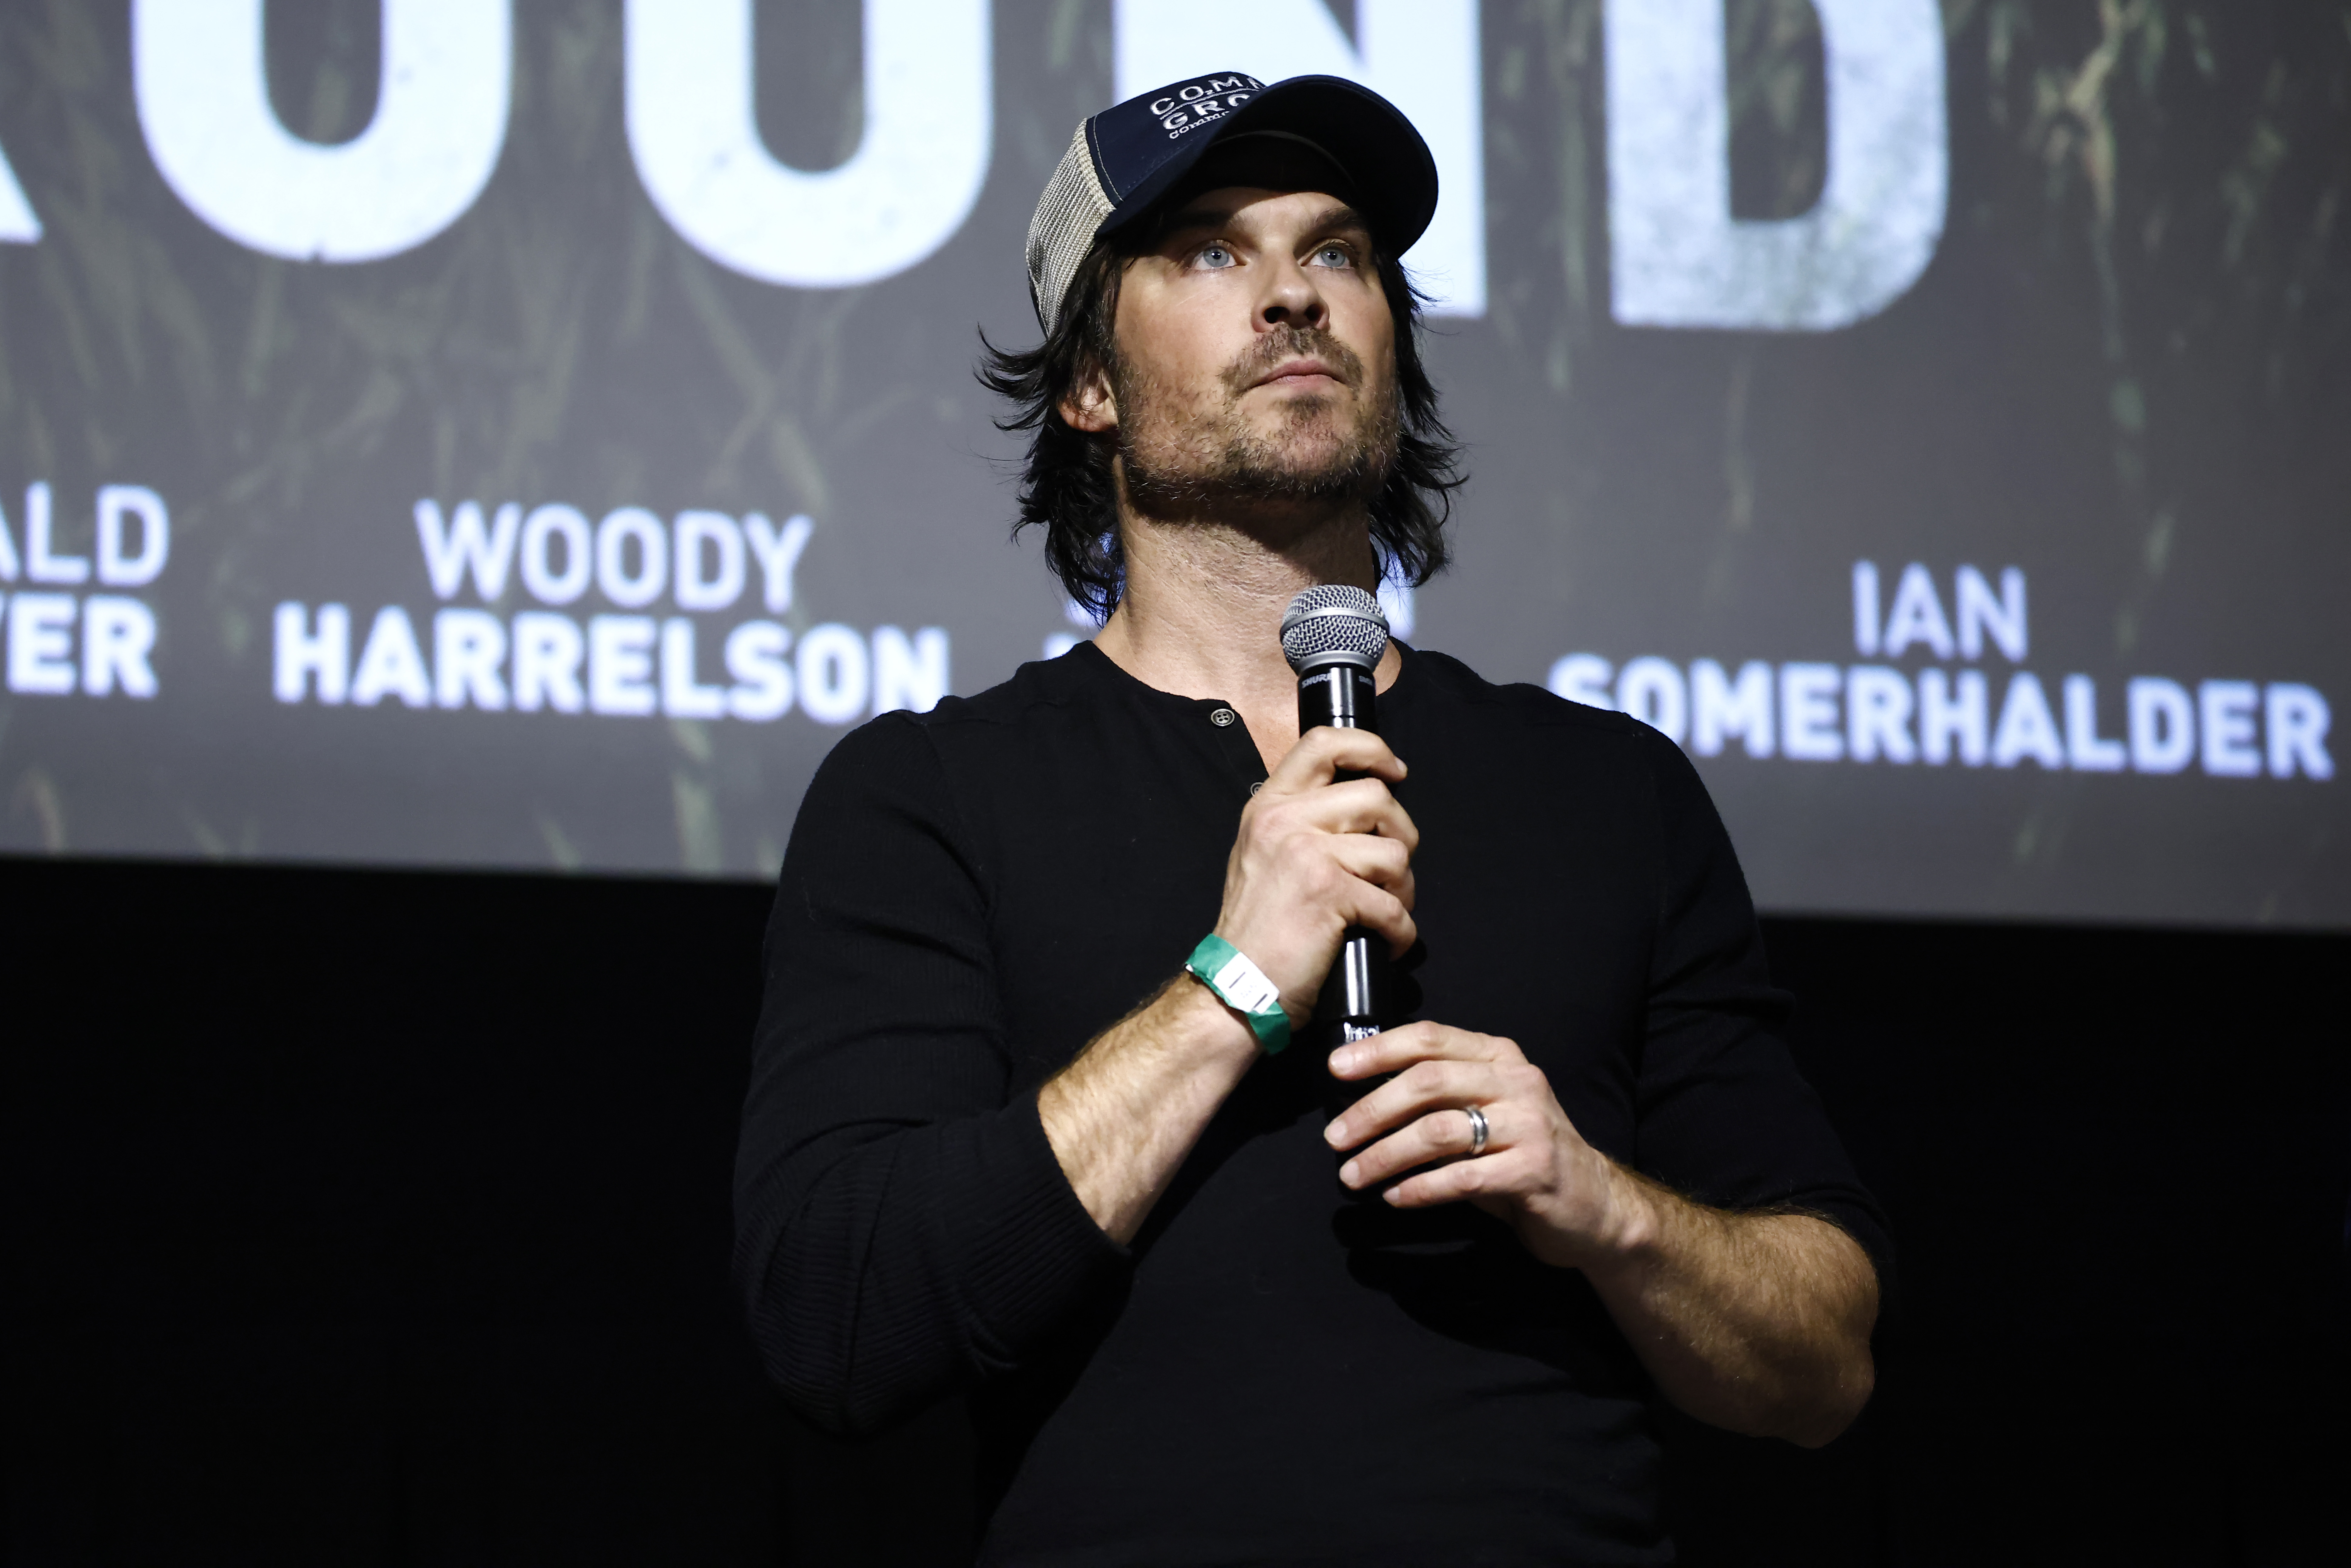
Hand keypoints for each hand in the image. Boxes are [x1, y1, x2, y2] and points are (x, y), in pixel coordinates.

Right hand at [1214, 727, 1417, 1023]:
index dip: (1370, 750)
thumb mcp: (1264, 855)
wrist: (1234, 987)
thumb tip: (1366, 805)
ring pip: (1394, 852)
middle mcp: (1283, 820)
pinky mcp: (1328, 893)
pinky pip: (1393, 905)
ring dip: (1404, 889)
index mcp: (1269, 805)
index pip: (1324, 743)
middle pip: (1376, 797)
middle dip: (1401, 836)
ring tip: (1386, 911)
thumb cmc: (1259, 929)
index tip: (1393, 773)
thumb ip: (1302, 821)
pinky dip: (1401, 932)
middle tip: (1391, 870)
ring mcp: (1305, 854)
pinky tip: (1386, 944)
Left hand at [1322, 1022, 1651, 1270]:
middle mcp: (1517, 1082)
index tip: (1335, 1069)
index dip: (1378, 1051)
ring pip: (1439, 1131)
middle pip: (1427, 1083)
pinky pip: (1462, 1177)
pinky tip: (1395, 1197)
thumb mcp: (1484, 1113)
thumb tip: (1363, 1100)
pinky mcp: (1535, 1171)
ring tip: (1354, 1175)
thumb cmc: (1522, 1156)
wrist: (1594, 1205)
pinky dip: (1421, 1188)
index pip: (1429, 1038)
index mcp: (1499, 1057)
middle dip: (1371, 1110)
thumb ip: (1439, 1099)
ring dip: (1386, 1155)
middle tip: (1335, 1138)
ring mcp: (1529, 1125)